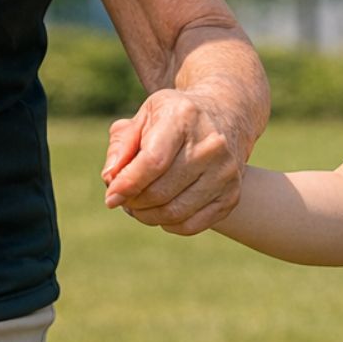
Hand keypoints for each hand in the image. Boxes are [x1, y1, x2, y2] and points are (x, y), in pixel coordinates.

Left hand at [100, 88, 251, 235]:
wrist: (226, 116)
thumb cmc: (175, 118)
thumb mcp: (145, 116)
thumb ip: (122, 145)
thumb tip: (110, 178)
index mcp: (184, 117)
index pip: (153, 162)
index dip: (127, 184)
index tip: (111, 197)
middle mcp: (211, 145)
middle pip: (161, 191)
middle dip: (133, 202)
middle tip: (123, 199)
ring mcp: (225, 172)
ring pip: (175, 212)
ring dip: (147, 216)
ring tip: (138, 206)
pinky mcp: (232, 195)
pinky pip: (191, 225)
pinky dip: (168, 224)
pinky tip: (160, 211)